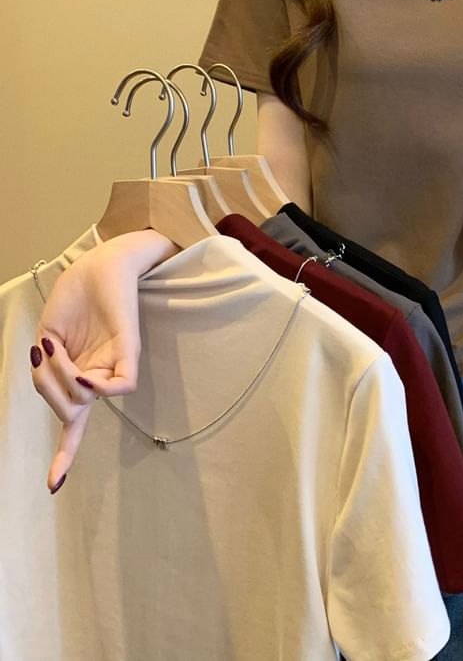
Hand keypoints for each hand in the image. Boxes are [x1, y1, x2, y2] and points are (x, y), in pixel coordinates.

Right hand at [31, 231, 177, 492]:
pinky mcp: (131, 349)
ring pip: (86, 397)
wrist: (99, 264)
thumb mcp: (48, 339)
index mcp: (79, 373)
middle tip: (42, 354)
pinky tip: (82, 372)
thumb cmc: (75, 297)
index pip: (74, 423)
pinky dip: (98, 386)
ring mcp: (115, 363)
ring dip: (61, 378)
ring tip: (55, 345)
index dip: (64, 454)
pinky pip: (120, 384)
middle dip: (46, 391)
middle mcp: (99, 373)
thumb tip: (67, 397)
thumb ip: (50, 373)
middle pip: (69, 409)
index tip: (52, 487)